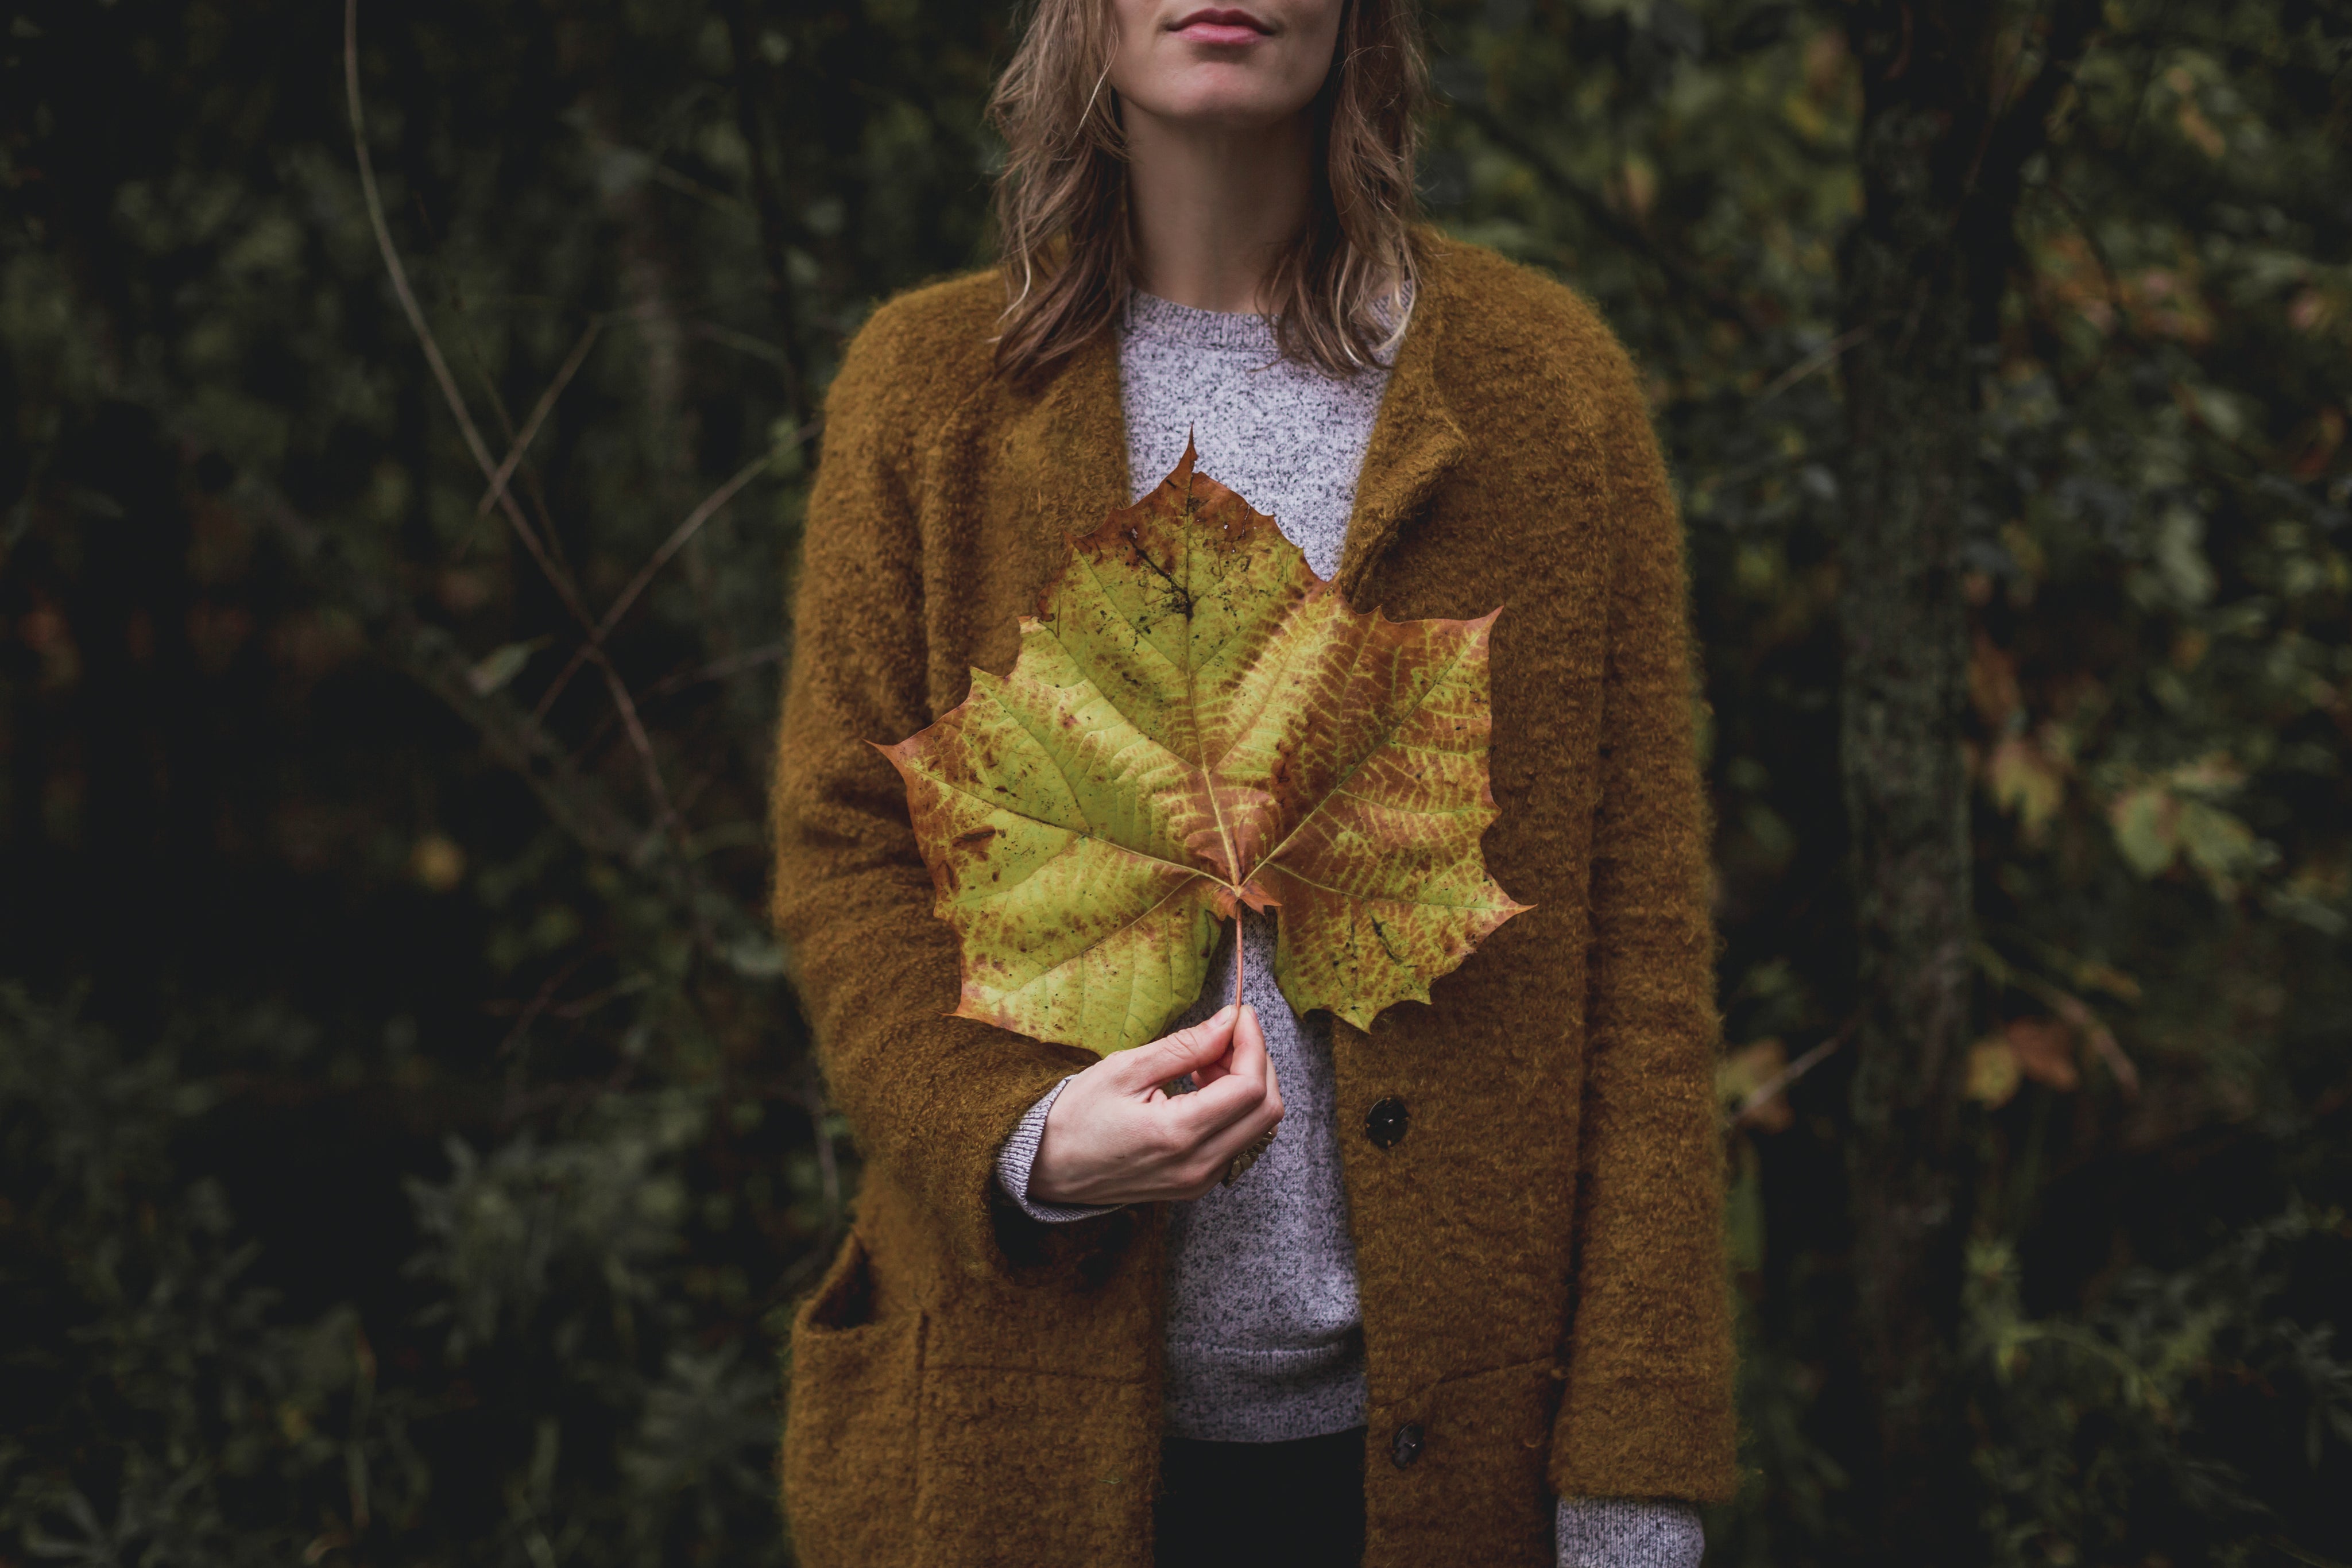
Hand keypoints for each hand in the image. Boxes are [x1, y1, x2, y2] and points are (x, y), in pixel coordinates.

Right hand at [1028, 1004, 1284, 1205]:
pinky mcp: (1197, 1183)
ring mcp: (1200, 1181)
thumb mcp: (1125, 1069)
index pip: (1249, 1087)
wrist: (1046, 1169)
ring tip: (1203, 1062)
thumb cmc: (1075, 1116)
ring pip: (1258, 1127)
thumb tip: (1229, 1022)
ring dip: (1246, 1084)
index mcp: (1178, 1136)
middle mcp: (1198, 1167)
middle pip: (1267, 1110)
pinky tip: (1200, 1088)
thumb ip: (1185, 1046)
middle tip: (1223, 1035)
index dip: (1253, 1044)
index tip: (1238, 1015)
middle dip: (1257, 1062)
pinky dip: (1233, 1107)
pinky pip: (1239, 1141)